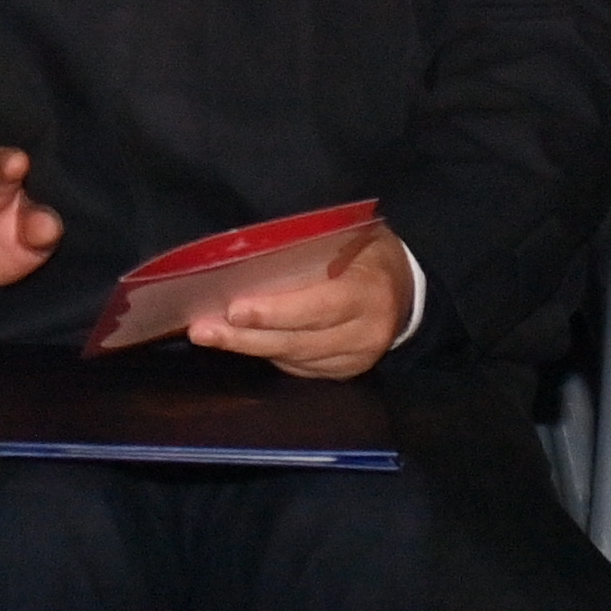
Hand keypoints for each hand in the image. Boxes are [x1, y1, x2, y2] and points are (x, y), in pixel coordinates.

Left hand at [193, 224, 415, 381]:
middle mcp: (367, 333)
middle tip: (202, 329)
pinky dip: (270, 356)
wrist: (408, 290)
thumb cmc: (368, 252)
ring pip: (295, 360)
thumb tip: (249, 248)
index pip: (319, 307)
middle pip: (299, 342)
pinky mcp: (346, 373)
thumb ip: (311, 246)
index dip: (276, 312)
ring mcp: (357, 359)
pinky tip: (242, 342)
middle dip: (245, 337)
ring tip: (208, 335)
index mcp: (368, 293)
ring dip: (248, 348)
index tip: (234, 308)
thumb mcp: (350, 237)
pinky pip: (301, 369)